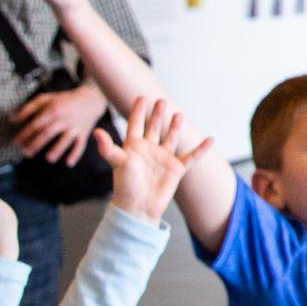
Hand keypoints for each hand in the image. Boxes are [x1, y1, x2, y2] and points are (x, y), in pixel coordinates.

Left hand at [11, 79, 107, 160]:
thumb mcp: (46, 98)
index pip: (36, 124)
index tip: (15, 142)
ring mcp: (75, 126)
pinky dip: (76, 154)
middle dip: (36, 144)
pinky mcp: (84, 133)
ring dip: (58, 149)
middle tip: (26, 153)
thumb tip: (12, 119)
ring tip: (49, 159)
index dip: (25, 133)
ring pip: (66, 139)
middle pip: (48, 132)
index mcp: (54, 109)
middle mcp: (64, 118)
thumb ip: (29, 108)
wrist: (90, 99)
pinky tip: (69, 163)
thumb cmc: (64, 100)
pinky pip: (80, 145)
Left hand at [97, 96, 209, 223]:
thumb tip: (96, 132)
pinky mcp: (176, 169)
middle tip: (161, 101)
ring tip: (178, 114)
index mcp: (134, 147)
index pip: (136, 124)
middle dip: (157, 114)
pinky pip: (191, 157)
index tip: (141, 98)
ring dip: (175, 127)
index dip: (138, 111)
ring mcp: (163, 159)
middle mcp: (149, 150)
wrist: (138, 208)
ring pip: (171, 138)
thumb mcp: (117, 162)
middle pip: (154, 128)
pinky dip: (201, 149)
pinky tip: (210, 139)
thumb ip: (109, 147)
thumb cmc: (125, 186)